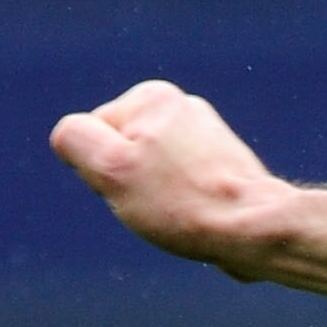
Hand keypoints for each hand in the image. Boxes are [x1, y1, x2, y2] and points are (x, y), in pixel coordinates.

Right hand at [49, 81, 284, 273]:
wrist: (256, 230)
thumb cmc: (182, 202)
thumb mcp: (112, 169)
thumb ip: (77, 140)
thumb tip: (69, 135)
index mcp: (151, 96)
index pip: (91, 137)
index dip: (103, 173)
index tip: (137, 187)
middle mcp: (182, 107)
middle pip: (123, 155)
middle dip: (131, 186)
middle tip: (161, 205)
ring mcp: (207, 136)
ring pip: (153, 176)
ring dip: (159, 201)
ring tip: (184, 213)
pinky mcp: (225, 167)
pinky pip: (182, 189)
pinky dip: (185, 207)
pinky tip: (202, 218)